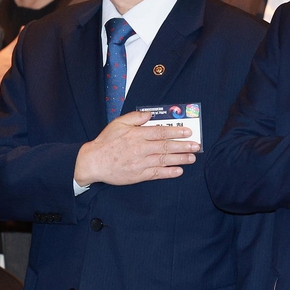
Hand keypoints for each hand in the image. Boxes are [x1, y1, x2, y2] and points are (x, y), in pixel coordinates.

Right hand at [74, 110, 198, 186]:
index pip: (161, 132)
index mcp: (137, 135)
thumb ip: (135, 118)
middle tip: (196, 145)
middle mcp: (141, 149)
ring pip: (164, 160)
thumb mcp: (118, 123)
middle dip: (183, 146)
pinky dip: (168, 173)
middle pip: (166, 146)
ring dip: (180, 159)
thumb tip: (150, 114)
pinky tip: (179, 171)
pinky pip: (157, 174)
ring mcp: (141, 163)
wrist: (93, 162)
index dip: (176, 132)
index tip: (188, 131)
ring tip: (192, 158)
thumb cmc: (106, 142)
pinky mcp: (138, 175)